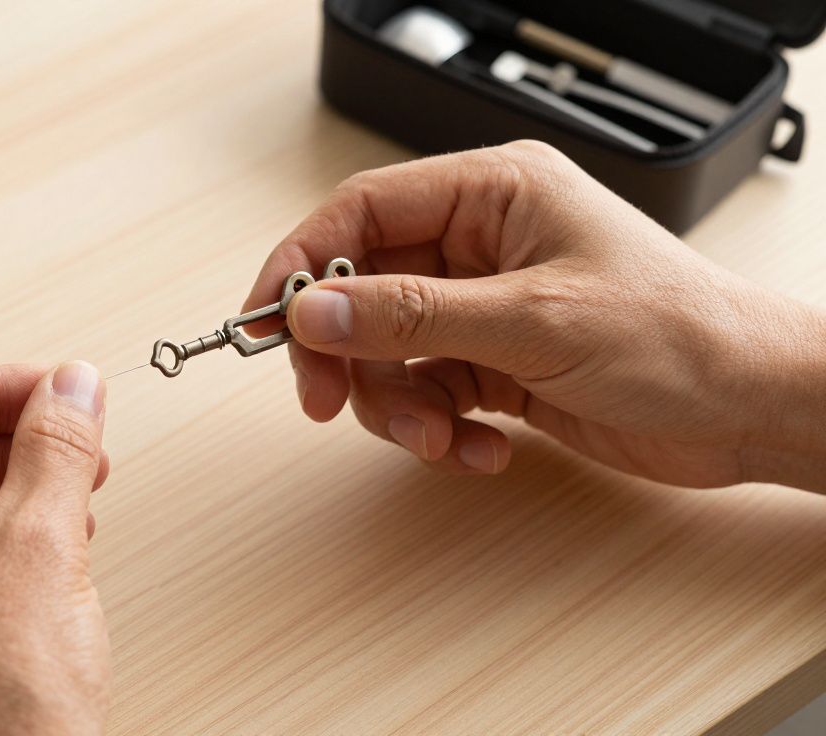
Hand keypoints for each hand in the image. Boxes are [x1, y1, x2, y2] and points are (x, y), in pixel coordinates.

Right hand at [245, 141, 825, 490]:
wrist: (751, 410)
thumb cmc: (677, 336)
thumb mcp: (533, 320)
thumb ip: (412, 316)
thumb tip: (317, 312)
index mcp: (493, 195)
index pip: (363, 213)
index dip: (305, 264)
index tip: (268, 322)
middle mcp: (481, 245)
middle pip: (364, 292)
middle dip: (347, 355)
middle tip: (327, 401)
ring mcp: (485, 307)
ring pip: (388, 354)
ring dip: (398, 406)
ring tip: (440, 438)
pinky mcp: (495, 363)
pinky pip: (427, 394)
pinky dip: (439, 430)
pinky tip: (483, 449)